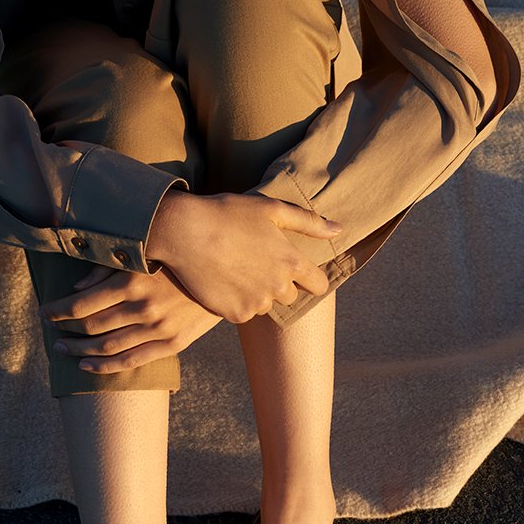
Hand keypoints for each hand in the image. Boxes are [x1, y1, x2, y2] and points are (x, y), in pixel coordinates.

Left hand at [40, 265, 221, 374]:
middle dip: (66, 330)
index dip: (58, 310)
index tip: (45, 312)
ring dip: (80, 351)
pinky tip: (88, 366)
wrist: (226, 274)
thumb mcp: (145, 253)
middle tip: (52, 332)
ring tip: (64, 349)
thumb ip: (109, 267)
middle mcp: (143, 308)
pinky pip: (132, 361)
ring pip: (108, 347)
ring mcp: (158, 329)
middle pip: (91, 326)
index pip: (81, 304)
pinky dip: (106, 367)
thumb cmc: (180, 257)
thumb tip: (77, 287)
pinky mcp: (173, 343)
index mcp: (132, 282)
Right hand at [146, 190, 340, 322]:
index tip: (302, 276)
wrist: (184, 232)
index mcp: (291, 262)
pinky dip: (236, 301)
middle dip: (278, 284)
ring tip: (235, 269)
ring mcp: (256, 303)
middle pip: (290, 296)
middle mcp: (278, 287)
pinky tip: (223, 281)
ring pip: (265, 305)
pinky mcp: (235, 314)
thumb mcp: (271, 209)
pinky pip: (244, 313)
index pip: (319, 285)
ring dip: (256, 293)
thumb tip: (339, 230)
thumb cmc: (228, 214)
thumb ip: (309, 222)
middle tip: (255, 263)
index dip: (313, 280)